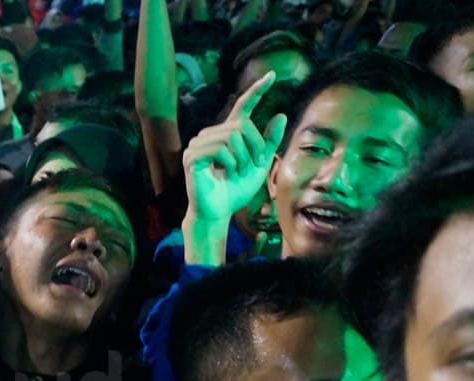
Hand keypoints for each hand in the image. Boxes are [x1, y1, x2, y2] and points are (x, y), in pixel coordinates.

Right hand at [183, 71, 286, 223]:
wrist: (218, 212)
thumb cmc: (235, 190)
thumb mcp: (259, 165)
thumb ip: (269, 142)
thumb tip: (281, 115)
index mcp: (227, 134)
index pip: (243, 107)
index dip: (257, 91)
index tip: (272, 75)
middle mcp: (211, 134)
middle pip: (243, 125)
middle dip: (255, 148)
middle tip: (253, 167)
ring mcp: (199, 144)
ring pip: (232, 137)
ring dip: (242, 159)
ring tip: (237, 173)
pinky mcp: (192, 157)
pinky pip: (220, 150)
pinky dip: (229, 164)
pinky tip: (224, 174)